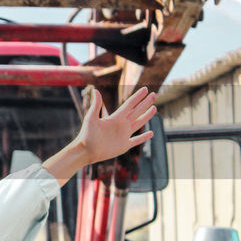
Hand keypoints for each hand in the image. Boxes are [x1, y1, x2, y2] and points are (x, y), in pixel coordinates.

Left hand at [42, 87, 157, 185]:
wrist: (86, 151)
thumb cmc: (86, 135)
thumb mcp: (91, 118)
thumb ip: (95, 105)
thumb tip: (95, 89)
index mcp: (115, 117)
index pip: (130, 104)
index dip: (138, 96)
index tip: (145, 89)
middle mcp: (121, 124)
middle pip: (137, 111)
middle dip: (145, 103)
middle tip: (154, 94)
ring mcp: (124, 135)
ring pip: (139, 123)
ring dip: (147, 116)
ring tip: (154, 108)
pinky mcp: (124, 146)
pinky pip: (136, 140)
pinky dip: (144, 137)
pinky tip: (151, 133)